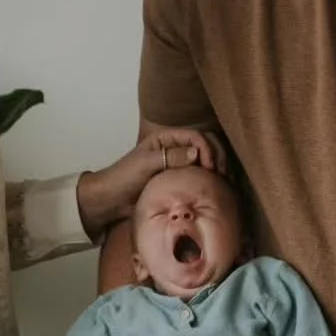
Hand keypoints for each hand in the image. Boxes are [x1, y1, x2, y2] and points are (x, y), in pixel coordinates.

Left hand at [75, 128, 227, 237]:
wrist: (111, 199)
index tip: (210, 168)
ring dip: (217, 167)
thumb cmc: (124, 177)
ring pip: (205, 159)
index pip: (196, 136)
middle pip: (205, 145)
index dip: (207, 150)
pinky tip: (217, 189)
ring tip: (225, 183)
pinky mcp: (179, 178)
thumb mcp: (146, 164)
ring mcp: (178, 162)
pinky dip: (210, 179)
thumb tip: (198, 153)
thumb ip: (170, 157)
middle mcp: (174, 147)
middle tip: (223, 176)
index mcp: (166, 137)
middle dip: (218, 157)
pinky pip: (199, 174)